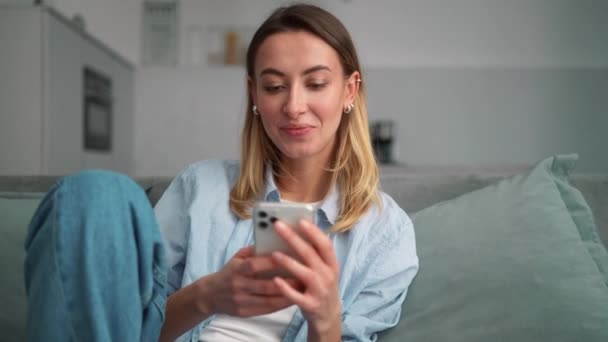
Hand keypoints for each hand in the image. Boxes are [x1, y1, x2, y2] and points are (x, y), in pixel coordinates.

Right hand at [199, 246, 297, 316]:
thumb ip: (254, 250)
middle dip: (287, 281)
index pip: (255, 265)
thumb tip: (274, 241)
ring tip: (303, 289)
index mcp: (237, 269)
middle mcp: (238, 286)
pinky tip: (293, 299)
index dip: (272, 262)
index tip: (290, 257)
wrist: (211, 295)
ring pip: (269, 301)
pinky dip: (281, 305)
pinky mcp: (245, 313)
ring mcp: (241, 301)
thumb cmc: (230, 272)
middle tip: (304, 276)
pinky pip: (267, 310)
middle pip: (265, 285)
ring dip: (288, 295)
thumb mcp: (237, 257)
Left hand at [271, 220, 341, 335]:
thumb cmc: (321, 286)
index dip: (314, 232)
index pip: (325, 245)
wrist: (328, 316)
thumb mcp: (324, 269)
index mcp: (332, 265)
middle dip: (293, 239)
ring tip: (274, 253)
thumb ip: (314, 254)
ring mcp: (320, 291)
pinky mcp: (311, 305)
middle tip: (278, 226)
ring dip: (289, 262)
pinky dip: (286, 288)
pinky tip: (275, 280)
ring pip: (305, 274)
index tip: (300, 220)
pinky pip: (297, 296)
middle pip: (310, 254)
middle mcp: (328, 276)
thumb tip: (297, 231)